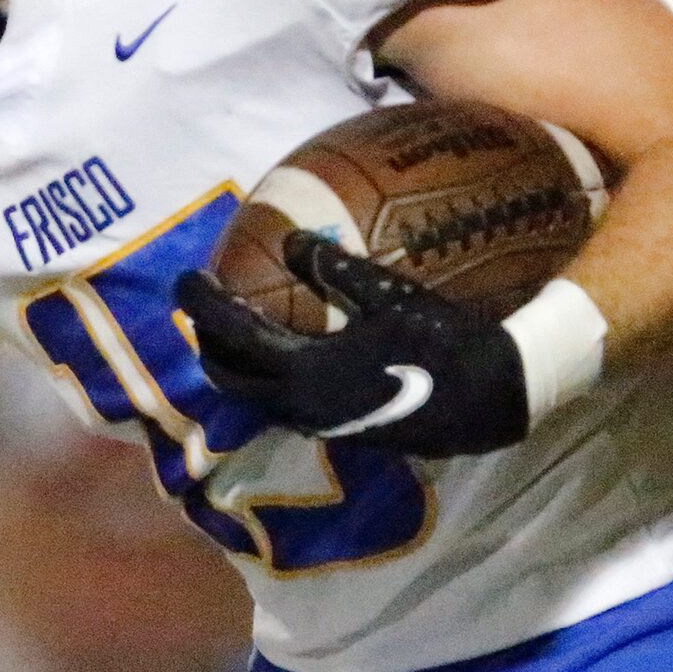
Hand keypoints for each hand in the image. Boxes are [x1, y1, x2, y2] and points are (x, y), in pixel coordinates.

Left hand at [176, 232, 535, 456]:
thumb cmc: (442, 343)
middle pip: (226, 375)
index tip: (185, 277)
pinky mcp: (335, 430)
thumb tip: (290, 240)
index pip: (231, 334)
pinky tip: (280, 349)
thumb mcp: (389, 296)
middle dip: (206, 340)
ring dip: (233, 362)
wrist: (487, 400)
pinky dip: (262, 376)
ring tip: (237, 322)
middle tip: (205, 302)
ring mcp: (316, 424)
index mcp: (304, 371)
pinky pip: (278, 403)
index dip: (201, 304)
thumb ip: (334, 270)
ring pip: (251, 395)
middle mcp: (299, 405)